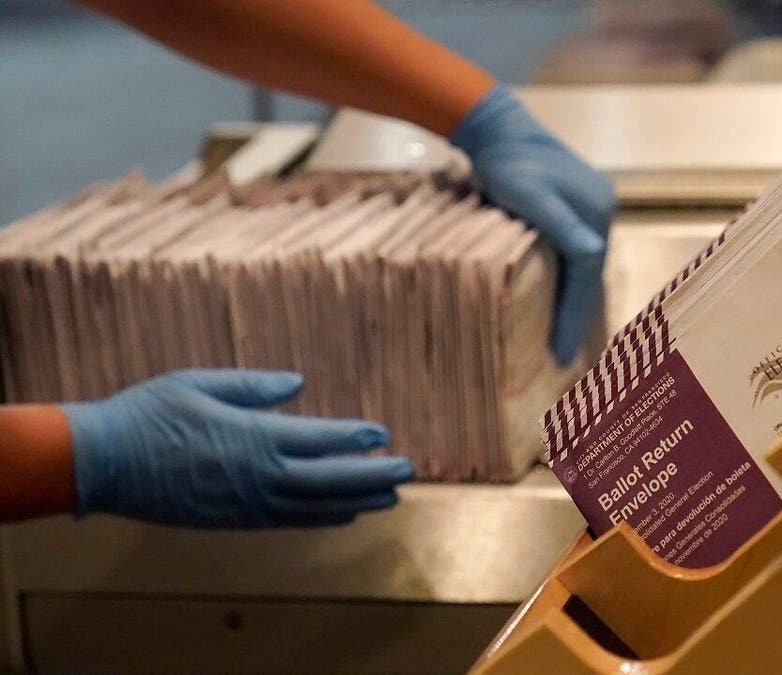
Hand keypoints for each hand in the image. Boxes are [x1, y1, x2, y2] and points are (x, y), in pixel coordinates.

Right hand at [63, 369, 413, 527]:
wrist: (100, 463)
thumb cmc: (147, 413)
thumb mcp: (199, 383)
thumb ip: (252, 386)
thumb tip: (298, 383)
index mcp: (251, 437)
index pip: (318, 440)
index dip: (354, 438)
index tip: (382, 434)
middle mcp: (257, 475)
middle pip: (328, 479)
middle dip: (371, 475)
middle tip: (408, 471)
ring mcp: (246, 503)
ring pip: (315, 505)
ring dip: (356, 500)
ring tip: (390, 496)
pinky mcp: (233, 520)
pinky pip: (288, 521)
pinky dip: (322, 517)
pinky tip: (345, 513)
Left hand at [450, 84, 615, 364]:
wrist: (498, 128)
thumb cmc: (507, 165)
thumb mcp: (530, 195)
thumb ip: (561, 225)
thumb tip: (592, 254)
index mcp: (596, 213)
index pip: (587, 275)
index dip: (574, 316)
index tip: (560, 351)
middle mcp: (602, 211)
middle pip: (589, 273)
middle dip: (578, 315)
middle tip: (563, 355)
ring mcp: (593, 207)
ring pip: (584, 266)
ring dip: (575, 300)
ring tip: (563, 336)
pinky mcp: (577, 204)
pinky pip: (576, 252)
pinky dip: (570, 279)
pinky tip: (560, 298)